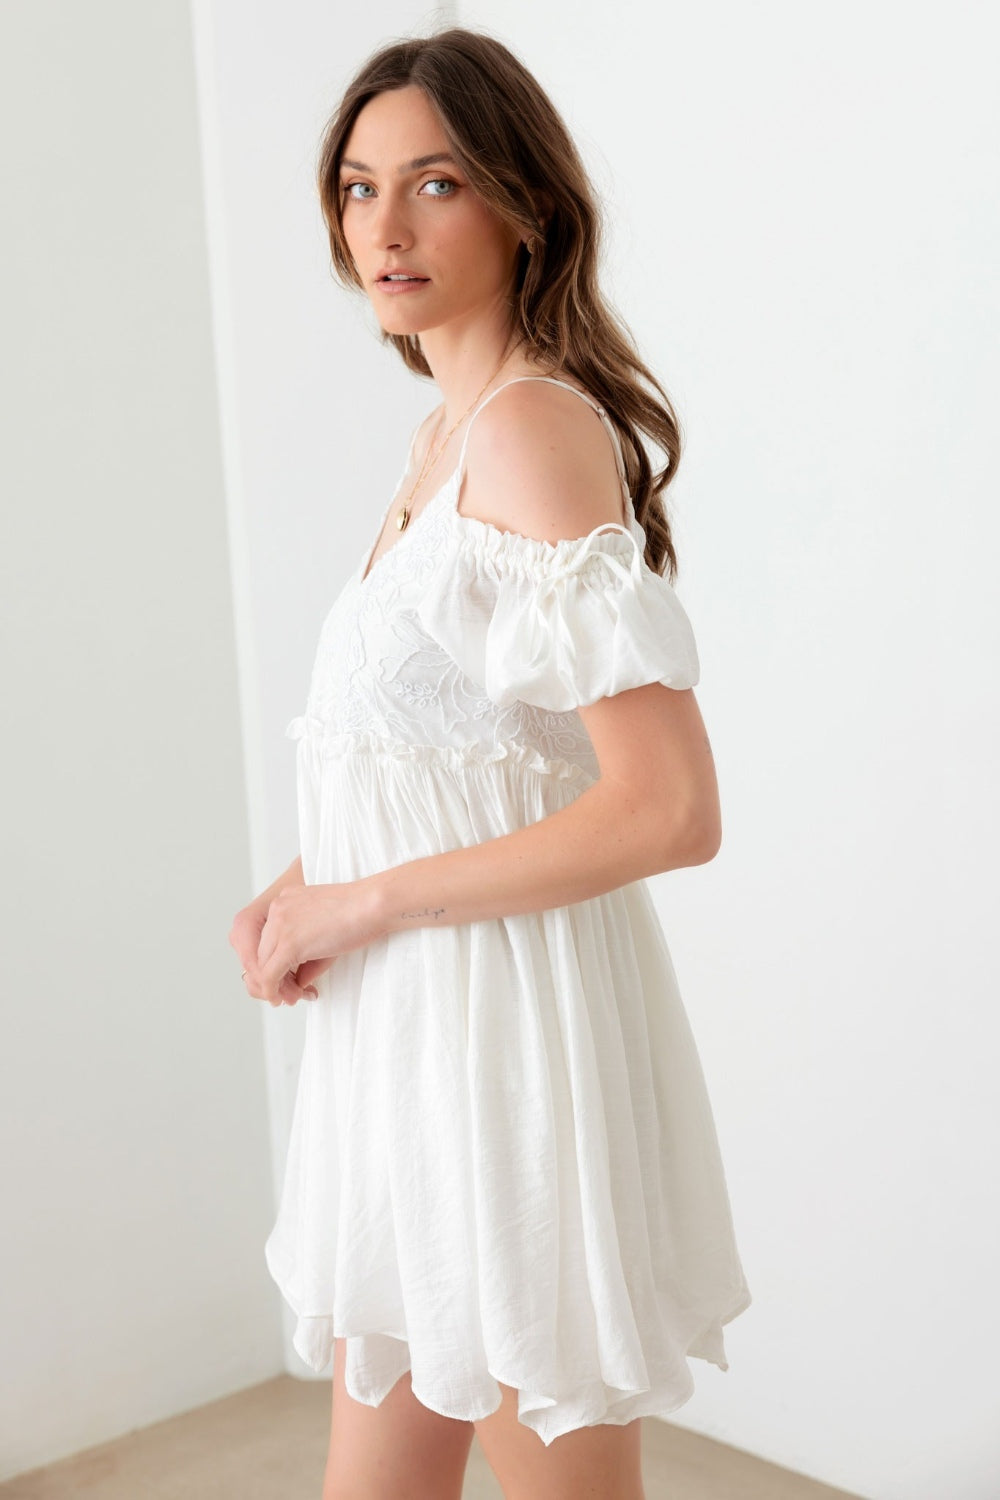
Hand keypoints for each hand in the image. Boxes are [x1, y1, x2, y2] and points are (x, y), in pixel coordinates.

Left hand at [254, 879, 384, 1004]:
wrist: (373, 904)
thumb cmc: (361, 914)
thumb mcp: (325, 930)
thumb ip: (306, 954)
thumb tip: (297, 981)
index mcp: (286, 901)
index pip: (268, 939)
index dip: (276, 962)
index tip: (292, 979)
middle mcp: (277, 909)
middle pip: (261, 952)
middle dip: (273, 977)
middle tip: (290, 994)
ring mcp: (280, 925)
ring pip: (262, 965)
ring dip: (274, 986)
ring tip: (291, 999)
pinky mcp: (289, 943)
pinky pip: (270, 974)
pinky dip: (273, 990)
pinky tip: (285, 998)